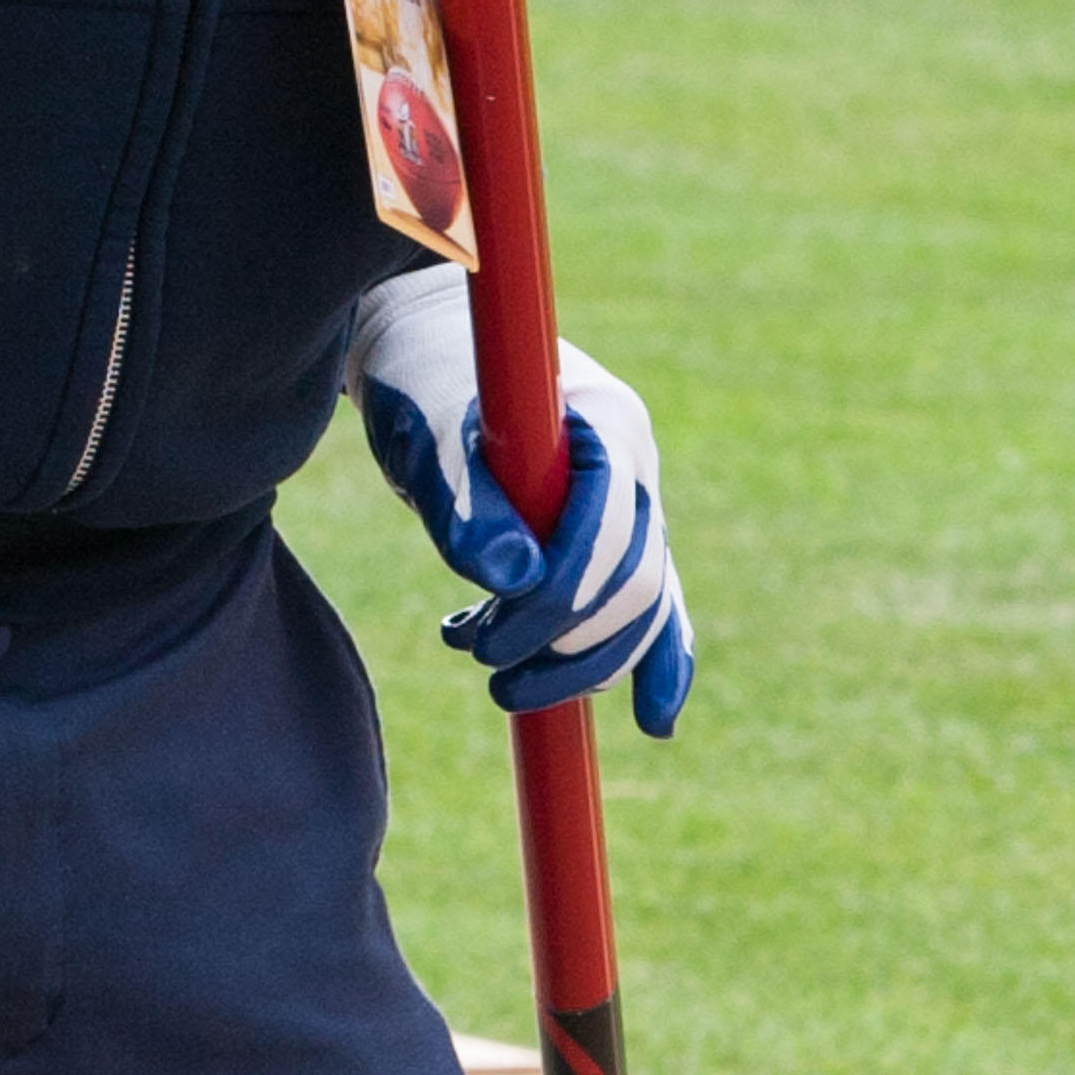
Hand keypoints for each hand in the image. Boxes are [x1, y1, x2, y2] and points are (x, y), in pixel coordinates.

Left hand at [348, 267, 693, 737]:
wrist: (422, 354)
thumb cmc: (420, 379)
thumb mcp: (429, 434)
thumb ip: (467, 502)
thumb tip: (512, 581)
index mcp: (607, 424)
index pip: (611, 534)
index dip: (556, 598)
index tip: (481, 638)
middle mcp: (634, 466)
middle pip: (635, 583)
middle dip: (561, 641)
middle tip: (478, 659)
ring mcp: (631, 503)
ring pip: (642, 609)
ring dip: (577, 662)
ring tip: (494, 678)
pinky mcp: (614, 537)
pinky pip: (654, 609)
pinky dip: (651, 662)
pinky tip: (650, 721)